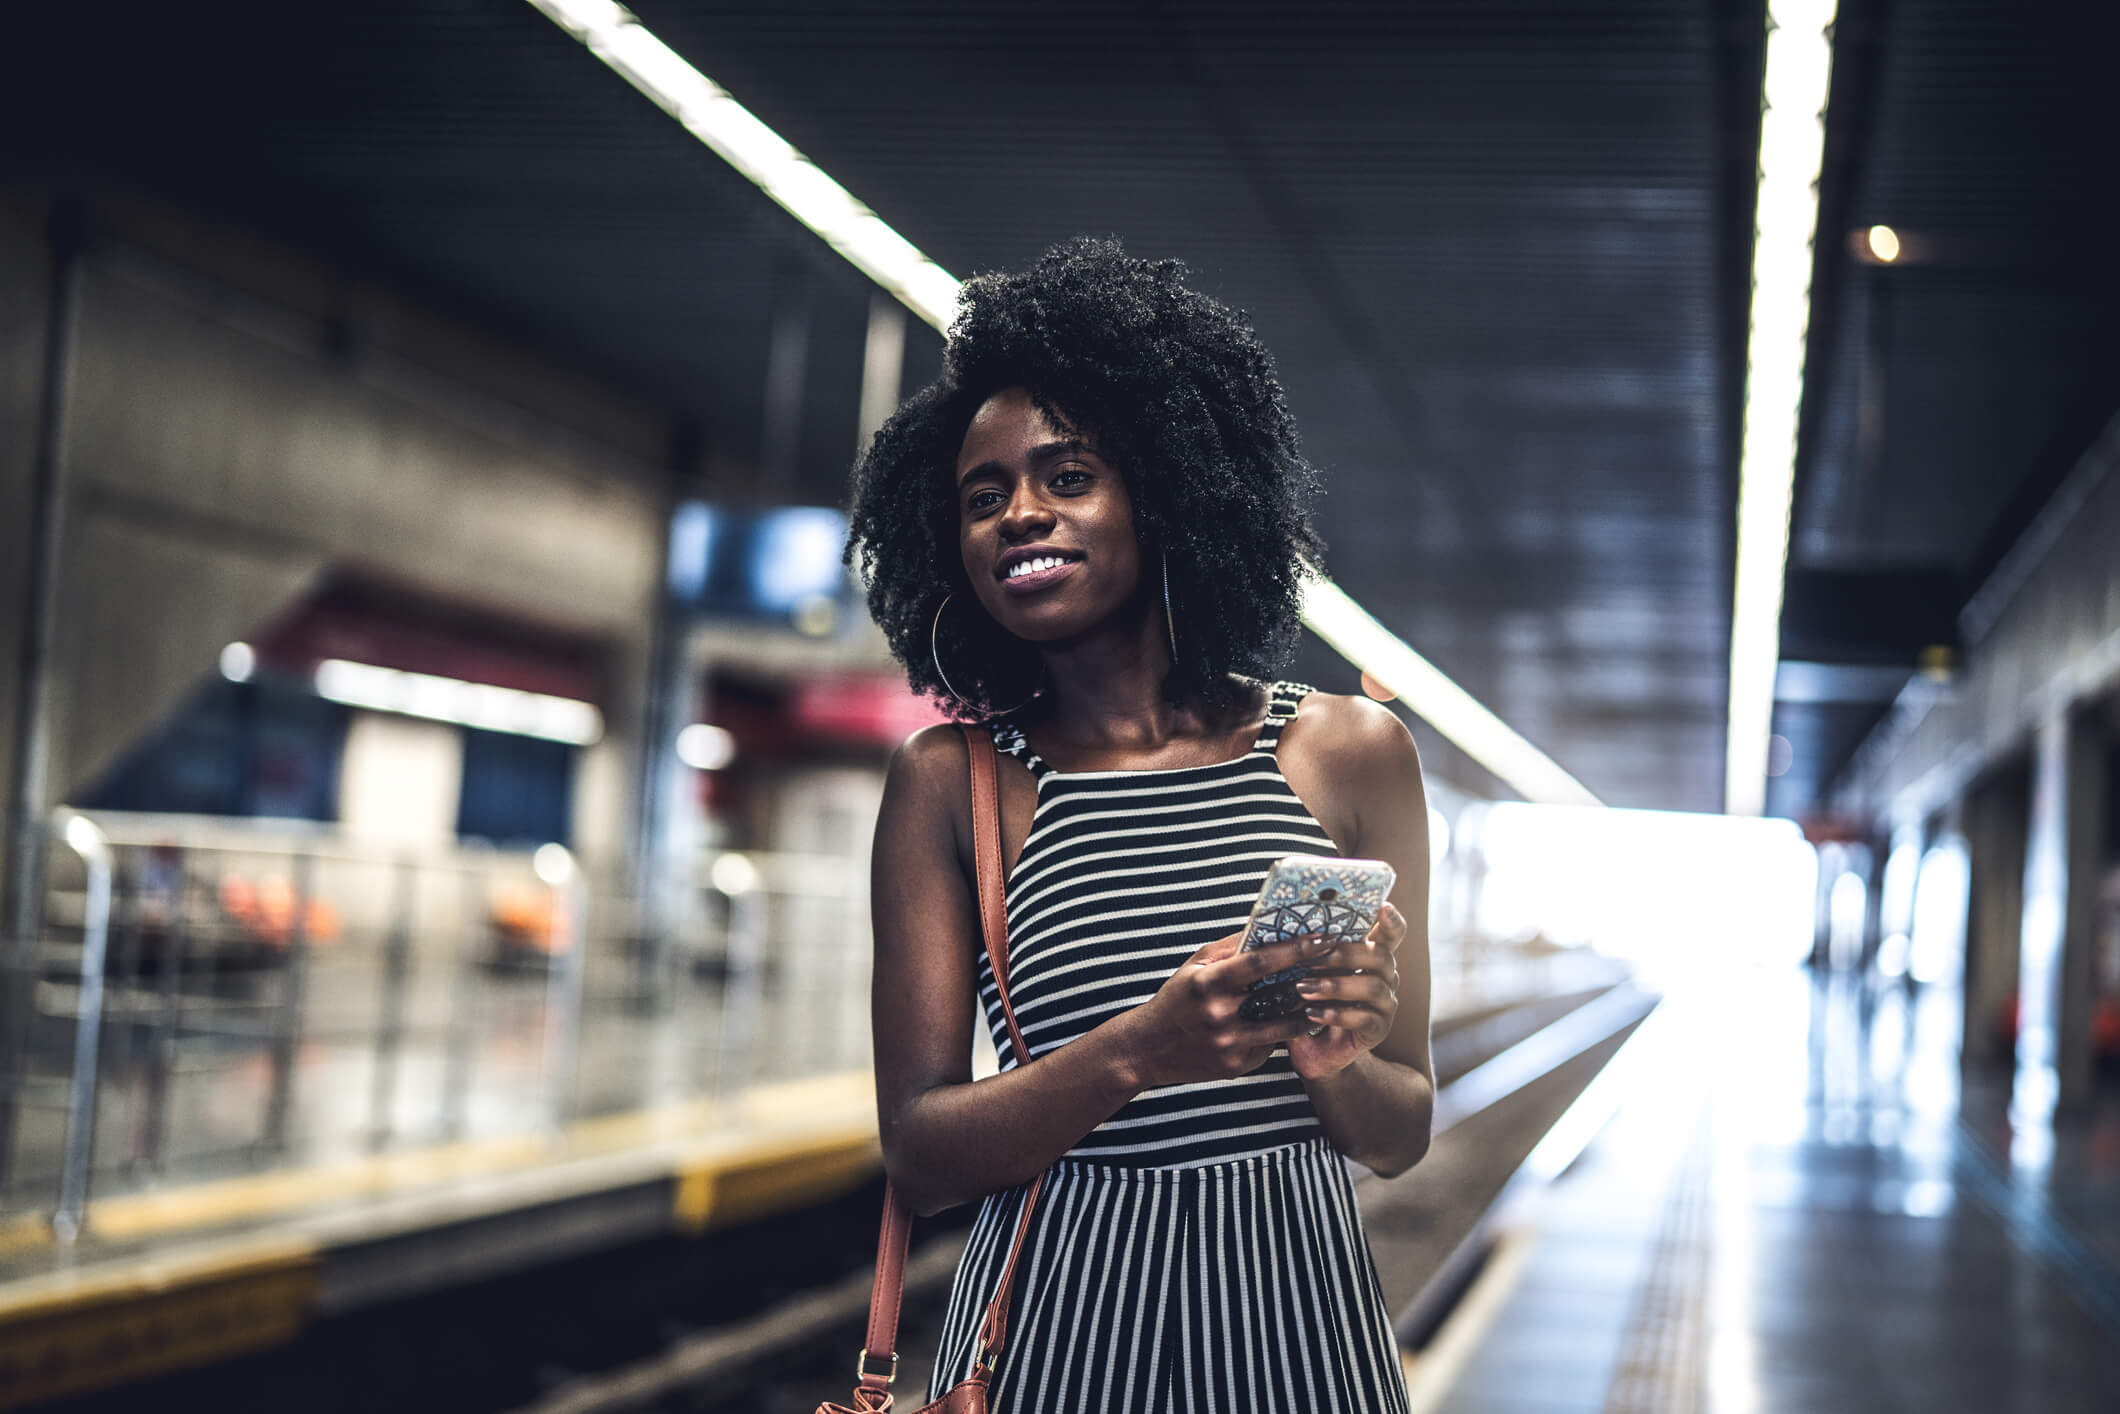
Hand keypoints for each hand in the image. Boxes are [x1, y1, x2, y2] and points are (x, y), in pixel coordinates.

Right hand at [1118, 930, 1327, 1088]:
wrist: (1149, 1049)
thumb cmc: (1176, 999)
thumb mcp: (1195, 966)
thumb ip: (1228, 948)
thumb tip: (1264, 927)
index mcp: (1208, 983)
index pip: (1259, 962)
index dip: (1294, 950)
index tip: (1323, 938)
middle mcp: (1220, 1014)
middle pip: (1279, 995)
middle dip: (1311, 979)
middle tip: (1336, 966)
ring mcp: (1230, 1043)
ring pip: (1284, 1026)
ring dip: (1306, 1011)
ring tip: (1323, 998)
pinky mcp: (1237, 1065)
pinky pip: (1270, 1046)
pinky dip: (1278, 1033)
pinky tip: (1284, 1024)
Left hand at [1287, 902, 1405, 1079]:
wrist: (1311, 1048)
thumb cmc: (1307, 1000)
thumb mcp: (1305, 971)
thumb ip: (1307, 950)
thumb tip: (1289, 926)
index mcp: (1370, 955)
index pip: (1392, 933)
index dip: (1392, 919)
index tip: (1383, 906)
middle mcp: (1385, 976)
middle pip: (1381, 955)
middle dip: (1345, 954)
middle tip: (1311, 960)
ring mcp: (1385, 1003)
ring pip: (1373, 986)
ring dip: (1335, 986)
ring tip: (1303, 989)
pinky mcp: (1378, 1029)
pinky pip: (1365, 1018)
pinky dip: (1337, 1014)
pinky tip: (1312, 1014)